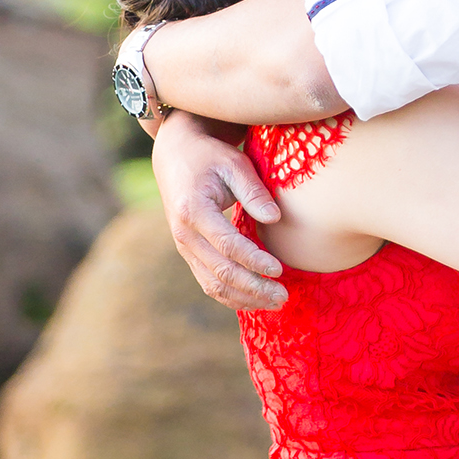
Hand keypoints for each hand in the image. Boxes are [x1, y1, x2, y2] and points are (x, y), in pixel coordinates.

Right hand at [151, 110, 288, 310]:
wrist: (175, 155)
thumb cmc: (209, 157)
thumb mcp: (233, 164)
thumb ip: (253, 191)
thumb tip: (275, 218)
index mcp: (193, 211)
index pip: (227, 245)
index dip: (254, 261)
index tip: (279, 270)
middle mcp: (184, 234)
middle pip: (221, 272)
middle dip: (254, 288)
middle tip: (284, 295)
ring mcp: (184, 247)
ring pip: (213, 285)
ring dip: (245, 298)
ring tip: (275, 302)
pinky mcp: (189, 253)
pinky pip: (208, 282)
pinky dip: (232, 296)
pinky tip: (255, 300)